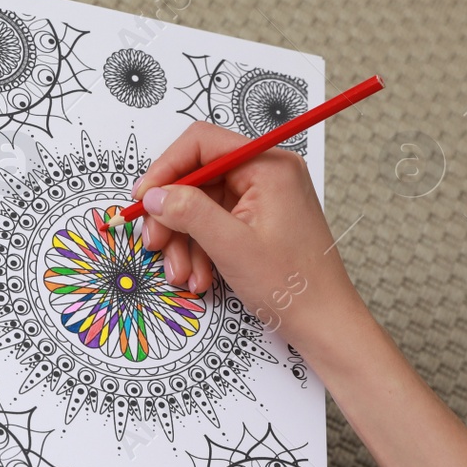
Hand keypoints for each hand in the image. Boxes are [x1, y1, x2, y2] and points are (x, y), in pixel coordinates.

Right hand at [131, 121, 368, 358]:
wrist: (323, 323)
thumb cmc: (293, 286)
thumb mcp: (232, 246)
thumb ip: (189, 213)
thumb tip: (154, 195)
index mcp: (268, 166)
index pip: (202, 143)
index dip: (165, 168)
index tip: (143, 199)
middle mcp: (265, 174)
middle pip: (196, 178)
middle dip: (172, 215)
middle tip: (155, 244)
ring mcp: (261, 198)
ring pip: (199, 205)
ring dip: (183, 240)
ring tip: (182, 274)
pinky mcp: (256, 221)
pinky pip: (213, 225)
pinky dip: (198, 249)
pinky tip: (199, 276)